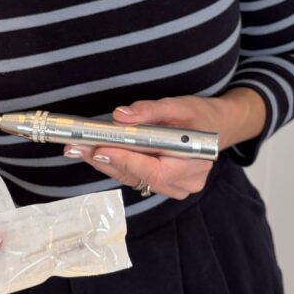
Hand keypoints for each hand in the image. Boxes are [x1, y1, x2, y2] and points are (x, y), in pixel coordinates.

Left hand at [64, 96, 226, 200]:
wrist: (216, 127)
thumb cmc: (200, 116)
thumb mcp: (179, 105)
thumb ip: (150, 111)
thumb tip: (120, 116)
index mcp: (194, 162)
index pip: (155, 170)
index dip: (126, 161)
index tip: (100, 148)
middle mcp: (186, 182)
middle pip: (139, 176)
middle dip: (105, 160)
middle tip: (77, 146)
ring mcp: (175, 188)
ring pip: (133, 178)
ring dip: (105, 163)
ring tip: (79, 148)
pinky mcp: (163, 186)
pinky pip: (135, 178)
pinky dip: (115, 165)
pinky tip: (96, 152)